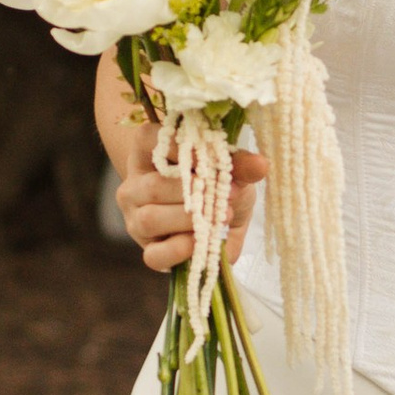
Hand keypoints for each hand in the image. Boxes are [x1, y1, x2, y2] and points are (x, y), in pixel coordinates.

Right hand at [117, 140, 266, 276]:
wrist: (214, 218)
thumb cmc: (216, 183)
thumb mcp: (232, 171)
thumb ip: (240, 166)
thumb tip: (260, 165)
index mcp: (148, 152)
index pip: (149, 139)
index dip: (178, 147)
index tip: (212, 157)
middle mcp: (134, 184)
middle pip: (153, 186)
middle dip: (194, 193)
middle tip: (227, 197)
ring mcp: (135, 218)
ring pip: (150, 219)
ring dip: (189, 221)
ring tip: (220, 219)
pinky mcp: (147, 248)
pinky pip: (154, 254)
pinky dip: (180, 250)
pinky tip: (200, 243)